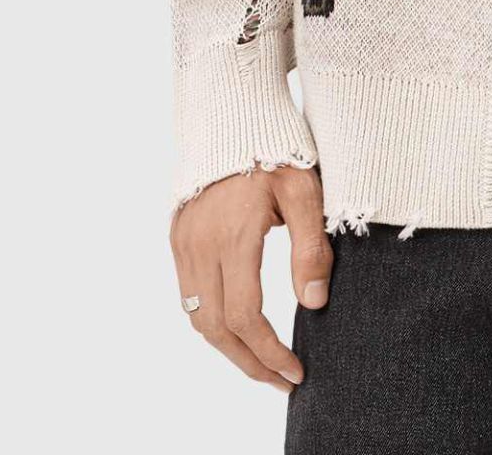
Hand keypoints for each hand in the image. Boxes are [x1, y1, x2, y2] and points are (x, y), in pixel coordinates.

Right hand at [169, 163, 333, 389]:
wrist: (233, 111)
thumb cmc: (277, 147)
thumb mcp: (305, 190)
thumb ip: (310, 248)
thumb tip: (313, 303)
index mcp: (232, 234)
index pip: (245, 316)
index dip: (269, 351)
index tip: (295, 371)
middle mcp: (199, 244)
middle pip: (215, 328)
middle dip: (249, 362)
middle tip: (281, 381)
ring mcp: (184, 241)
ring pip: (197, 316)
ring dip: (228, 348)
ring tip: (262, 364)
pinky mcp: (178, 236)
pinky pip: (189, 294)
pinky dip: (212, 321)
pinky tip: (238, 328)